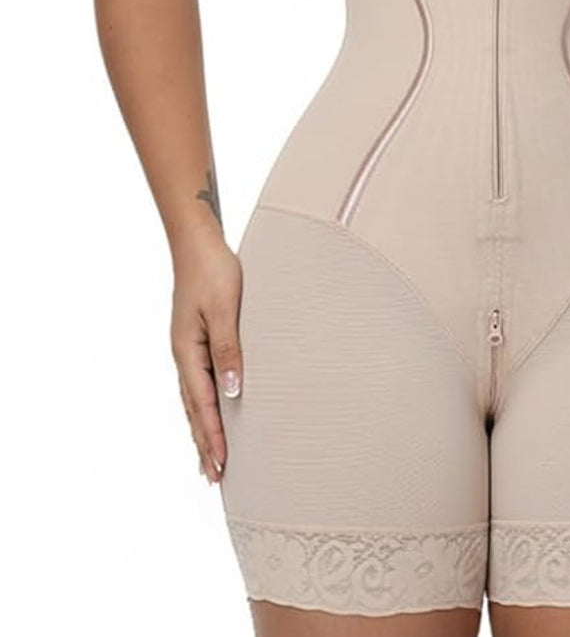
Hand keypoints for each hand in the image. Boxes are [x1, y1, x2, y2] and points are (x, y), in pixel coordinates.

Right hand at [169, 226, 243, 483]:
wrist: (197, 242)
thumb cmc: (214, 271)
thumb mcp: (224, 310)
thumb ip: (229, 350)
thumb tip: (233, 392)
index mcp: (188, 352)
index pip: (202, 405)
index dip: (213, 436)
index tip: (222, 465)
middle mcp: (184, 355)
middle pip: (193, 410)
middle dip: (205, 444)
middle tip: (214, 478)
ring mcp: (188, 348)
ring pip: (194, 399)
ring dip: (202, 429)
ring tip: (209, 459)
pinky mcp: (196, 339)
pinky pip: (199, 382)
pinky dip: (204, 405)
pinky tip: (211, 412)